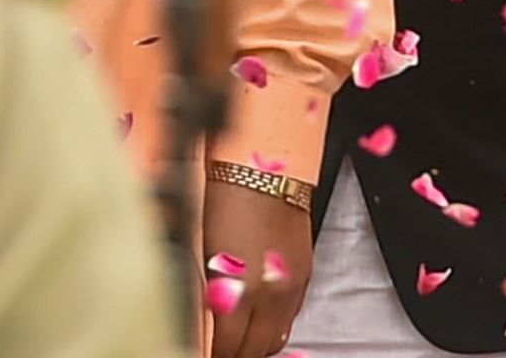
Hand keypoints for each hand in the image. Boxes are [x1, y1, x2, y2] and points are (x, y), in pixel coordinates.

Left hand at [201, 175, 313, 357]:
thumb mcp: (204, 252)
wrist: (264, 167)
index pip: (226, 346)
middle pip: (253, 349)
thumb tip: (201, 322)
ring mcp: (290, 287)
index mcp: (239, 287)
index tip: (201, 350)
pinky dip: (272, 328)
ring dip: (254, 346)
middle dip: (233, 354)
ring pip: (274, 339)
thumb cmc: (226, 198)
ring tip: (234, 343)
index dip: (213, 353)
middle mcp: (269, 293)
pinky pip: (289, 320)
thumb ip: (205, 295)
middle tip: (216, 350)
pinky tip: (256, 324)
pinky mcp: (304, 277)